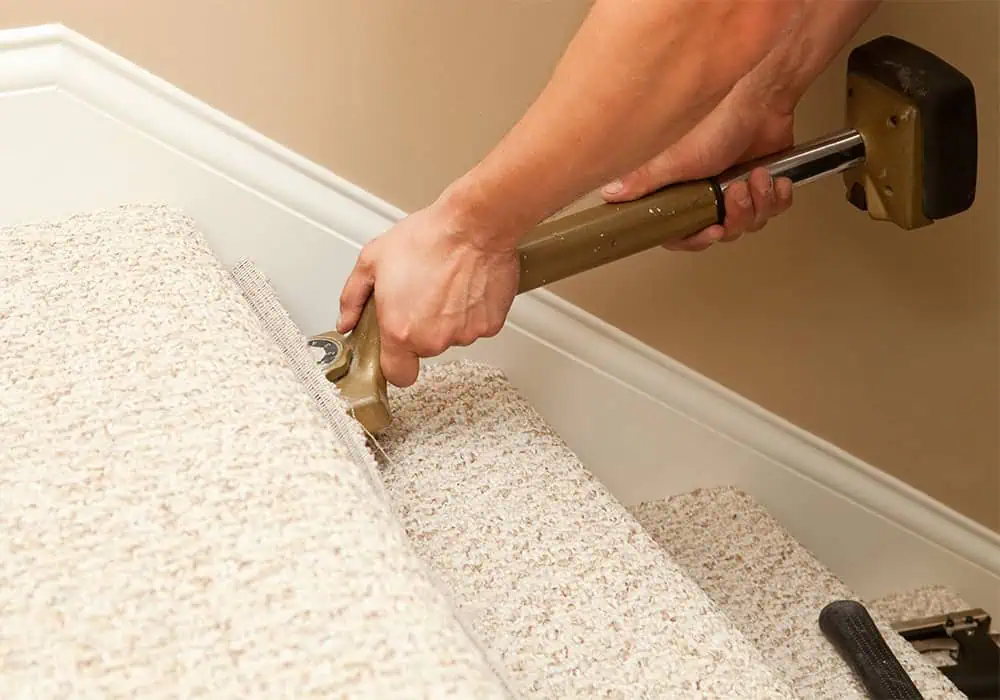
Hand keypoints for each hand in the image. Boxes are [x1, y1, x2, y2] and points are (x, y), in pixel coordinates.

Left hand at [336, 203, 519, 387]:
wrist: (475, 226)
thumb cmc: (429, 238)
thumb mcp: (373, 260)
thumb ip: (353, 297)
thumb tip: (347, 319)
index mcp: (401, 330)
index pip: (397, 375)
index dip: (395, 363)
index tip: (395, 351)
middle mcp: (433, 339)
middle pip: (424, 349)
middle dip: (420, 327)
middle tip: (420, 294)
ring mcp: (464, 334)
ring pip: (451, 336)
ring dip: (447, 318)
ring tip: (445, 284)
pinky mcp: (489, 325)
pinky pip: (475, 325)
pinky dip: (470, 310)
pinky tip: (464, 286)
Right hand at [601, 78, 795, 250]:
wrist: (760, 100)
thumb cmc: (718, 122)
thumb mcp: (673, 159)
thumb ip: (643, 182)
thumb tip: (610, 195)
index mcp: (683, 191)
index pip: (683, 233)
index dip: (697, 238)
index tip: (711, 231)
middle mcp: (709, 193)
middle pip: (722, 231)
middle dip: (736, 216)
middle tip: (736, 193)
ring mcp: (737, 189)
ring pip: (750, 222)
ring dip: (758, 203)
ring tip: (756, 176)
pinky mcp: (763, 183)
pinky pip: (775, 209)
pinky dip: (778, 197)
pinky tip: (772, 177)